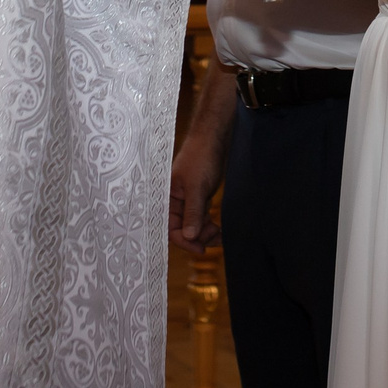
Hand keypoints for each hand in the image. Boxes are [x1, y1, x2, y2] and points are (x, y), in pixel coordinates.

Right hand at [169, 66, 236, 252]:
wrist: (213, 138)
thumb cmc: (200, 157)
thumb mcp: (196, 187)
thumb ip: (192, 212)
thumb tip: (189, 236)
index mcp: (166, 198)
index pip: (170, 228)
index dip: (184, 241)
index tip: (201, 249)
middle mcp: (174, 202)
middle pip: (183, 230)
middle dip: (198, 237)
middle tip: (215, 239)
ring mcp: (187, 200)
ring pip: (194, 226)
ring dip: (206, 233)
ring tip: (220, 234)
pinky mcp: (198, 198)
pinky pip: (201, 218)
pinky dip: (209, 225)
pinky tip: (219, 229)